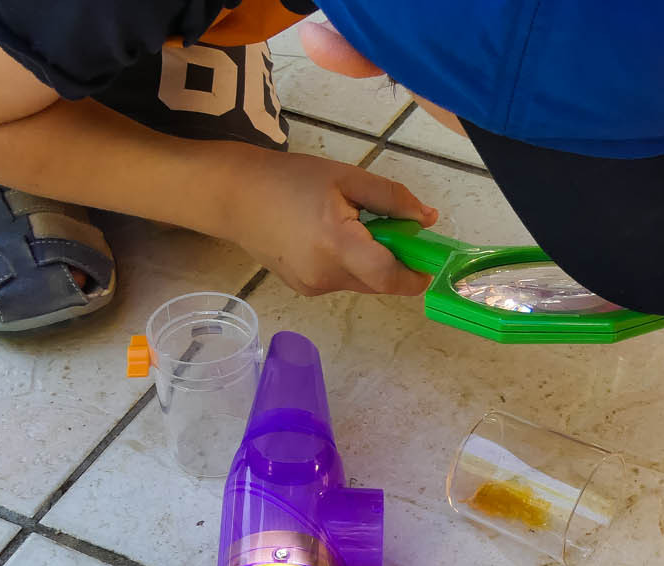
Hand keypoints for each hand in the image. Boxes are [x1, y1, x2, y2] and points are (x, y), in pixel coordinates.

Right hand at [224, 146, 438, 296]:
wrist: (235, 197)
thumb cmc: (291, 180)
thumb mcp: (346, 178)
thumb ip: (391, 199)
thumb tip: (428, 219)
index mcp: (337, 244)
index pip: (388, 276)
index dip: (414, 275)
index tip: (428, 265)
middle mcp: (325, 275)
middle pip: (378, 281)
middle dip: (394, 262)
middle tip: (392, 231)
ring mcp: (312, 286)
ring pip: (360, 282)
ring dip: (370, 262)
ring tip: (350, 226)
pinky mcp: (304, 289)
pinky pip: (341, 281)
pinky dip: (349, 264)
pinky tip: (328, 237)